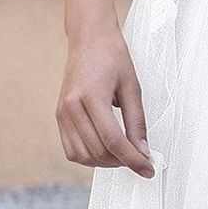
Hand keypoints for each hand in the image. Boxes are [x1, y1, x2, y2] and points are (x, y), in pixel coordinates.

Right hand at [58, 27, 153, 176]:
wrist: (89, 39)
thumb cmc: (112, 56)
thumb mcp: (132, 87)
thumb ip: (137, 122)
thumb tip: (143, 151)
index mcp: (91, 96)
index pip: (113, 140)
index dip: (133, 159)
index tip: (148, 169)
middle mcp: (71, 106)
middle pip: (98, 150)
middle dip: (122, 162)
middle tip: (140, 159)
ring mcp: (62, 113)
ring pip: (82, 155)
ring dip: (105, 163)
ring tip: (123, 155)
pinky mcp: (59, 116)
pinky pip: (72, 149)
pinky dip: (89, 156)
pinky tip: (106, 150)